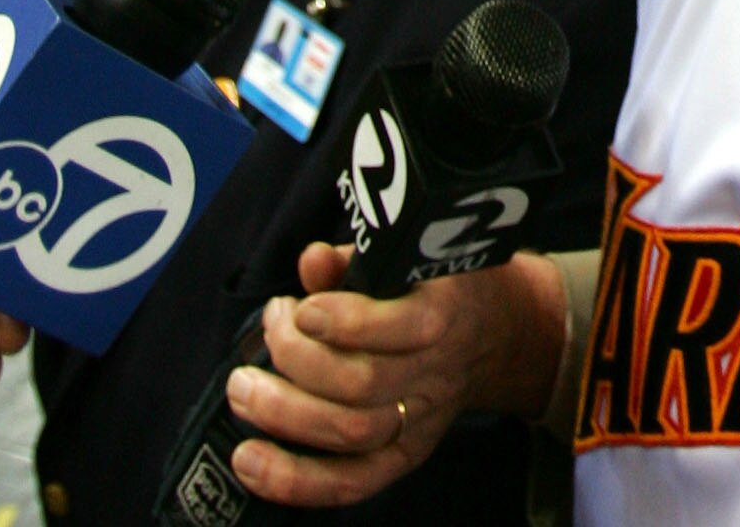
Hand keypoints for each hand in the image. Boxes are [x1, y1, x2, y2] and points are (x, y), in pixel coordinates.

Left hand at [228, 245, 554, 507]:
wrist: (494, 333)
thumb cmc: (439, 285)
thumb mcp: (411, 255)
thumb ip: (355, 260)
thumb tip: (311, 261)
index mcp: (444, 311)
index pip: (403, 326)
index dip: (344, 321)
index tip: (300, 307)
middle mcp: (434, 372)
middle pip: (363, 384)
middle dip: (298, 362)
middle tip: (266, 334)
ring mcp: (420, 420)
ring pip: (350, 433)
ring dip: (284, 416)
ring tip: (245, 390)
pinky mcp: (403, 456)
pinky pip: (348, 483)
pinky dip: (294, 480)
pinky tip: (251, 462)